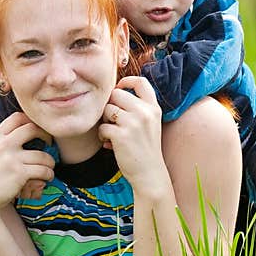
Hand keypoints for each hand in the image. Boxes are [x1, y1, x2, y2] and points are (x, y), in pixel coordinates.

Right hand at [0, 112, 53, 219]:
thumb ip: (2, 141)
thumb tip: (24, 130)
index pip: (17, 117)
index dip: (32, 121)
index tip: (38, 130)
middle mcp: (2, 144)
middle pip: (32, 128)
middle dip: (46, 135)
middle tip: (49, 144)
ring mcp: (11, 158)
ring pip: (43, 155)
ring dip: (50, 162)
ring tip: (49, 168)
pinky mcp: (19, 173)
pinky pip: (43, 170)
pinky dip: (48, 174)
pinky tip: (46, 178)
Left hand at [98, 76, 166, 190]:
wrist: (150, 174)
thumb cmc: (145, 149)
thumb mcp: (150, 124)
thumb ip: (138, 109)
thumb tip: (114, 93)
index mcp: (153, 108)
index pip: (141, 81)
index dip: (126, 81)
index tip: (118, 89)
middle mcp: (145, 112)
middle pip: (116, 94)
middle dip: (109, 106)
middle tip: (111, 120)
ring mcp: (134, 123)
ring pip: (107, 110)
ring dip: (104, 121)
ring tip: (110, 133)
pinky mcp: (122, 135)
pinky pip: (102, 127)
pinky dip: (102, 135)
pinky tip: (108, 144)